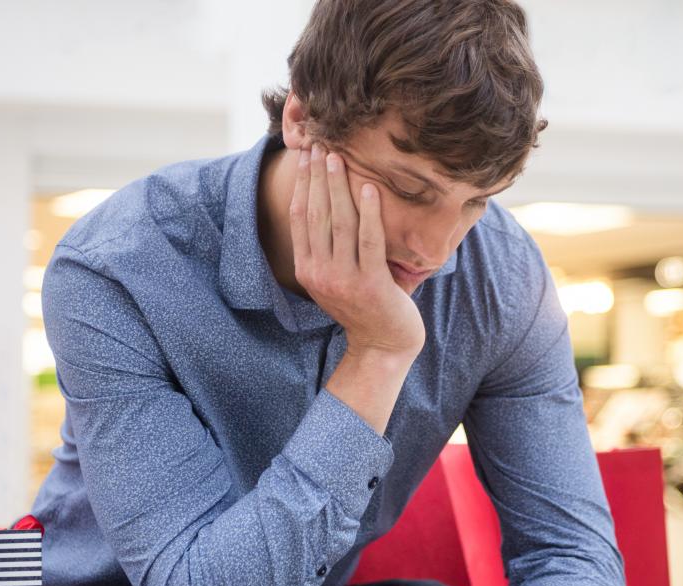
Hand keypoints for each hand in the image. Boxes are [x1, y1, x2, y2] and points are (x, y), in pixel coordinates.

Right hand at [289, 141, 426, 357]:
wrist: (382, 344)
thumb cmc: (361, 307)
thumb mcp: (332, 280)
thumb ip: (324, 250)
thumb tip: (323, 204)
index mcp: (306, 270)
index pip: (300, 218)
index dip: (303, 184)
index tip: (307, 156)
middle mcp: (320, 274)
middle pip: (316, 215)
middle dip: (317, 177)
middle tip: (321, 144)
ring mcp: (344, 280)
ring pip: (339, 223)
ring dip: (338, 186)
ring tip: (340, 158)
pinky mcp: (370, 284)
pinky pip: (368, 240)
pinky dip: (369, 212)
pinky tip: (370, 188)